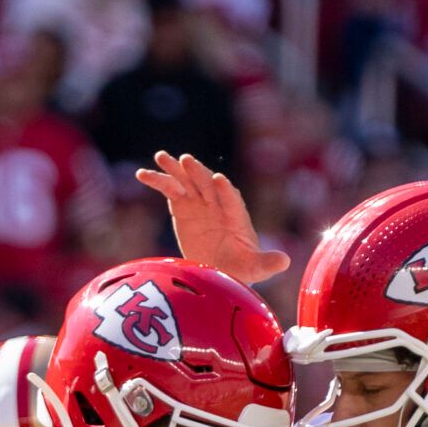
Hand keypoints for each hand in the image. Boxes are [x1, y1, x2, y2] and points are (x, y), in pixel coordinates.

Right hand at [135, 151, 290, 283]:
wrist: (218, 269)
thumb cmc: (238, 269)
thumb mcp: (254, 269)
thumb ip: (266, 263)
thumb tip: (285, 261)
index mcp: (236, 217)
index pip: (232, 200)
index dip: (226, 192)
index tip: (220, 181)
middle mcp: (217, 205)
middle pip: (208, 185)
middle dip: (199, 173)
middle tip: (187, 161)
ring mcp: (199, 203)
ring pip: (187, 182)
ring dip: (175, 170)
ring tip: (162, 157)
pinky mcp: (181, 205)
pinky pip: (169, 190)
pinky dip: (157, 181)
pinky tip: (142, 175)